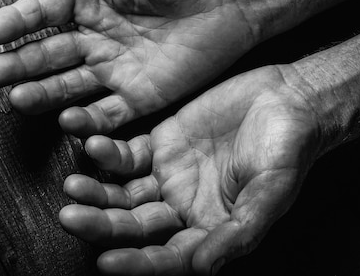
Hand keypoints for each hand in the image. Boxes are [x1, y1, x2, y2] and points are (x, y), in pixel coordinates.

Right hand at [0, 0, 255, 136]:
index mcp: (90, 2)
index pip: (44, 13)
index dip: (18, 21)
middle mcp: (96, 40)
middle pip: (48, 54)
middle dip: (18, 64)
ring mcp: (116, 71)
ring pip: (69, 86)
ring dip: (41, 94)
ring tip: (15, 98)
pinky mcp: (140, 97)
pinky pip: (107, 114)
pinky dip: (87, 120)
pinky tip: (64, 120)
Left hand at [59, 66, 321, 274]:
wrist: (287, 100)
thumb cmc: (289, 151)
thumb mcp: (271, 194)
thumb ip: (238, 232)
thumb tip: (204, 269)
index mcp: (208, 230)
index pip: (166, 256)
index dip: (136, 262)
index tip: (106, 263)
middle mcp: (181, 208)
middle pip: (133, 224)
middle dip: (101, 224)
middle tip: (71, 217)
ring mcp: (168, 176)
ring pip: (122, 191)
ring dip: (96, 191)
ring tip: (72, 184)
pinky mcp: (160, 144)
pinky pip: (126, 154)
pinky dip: (108, 153)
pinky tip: (92, 146)